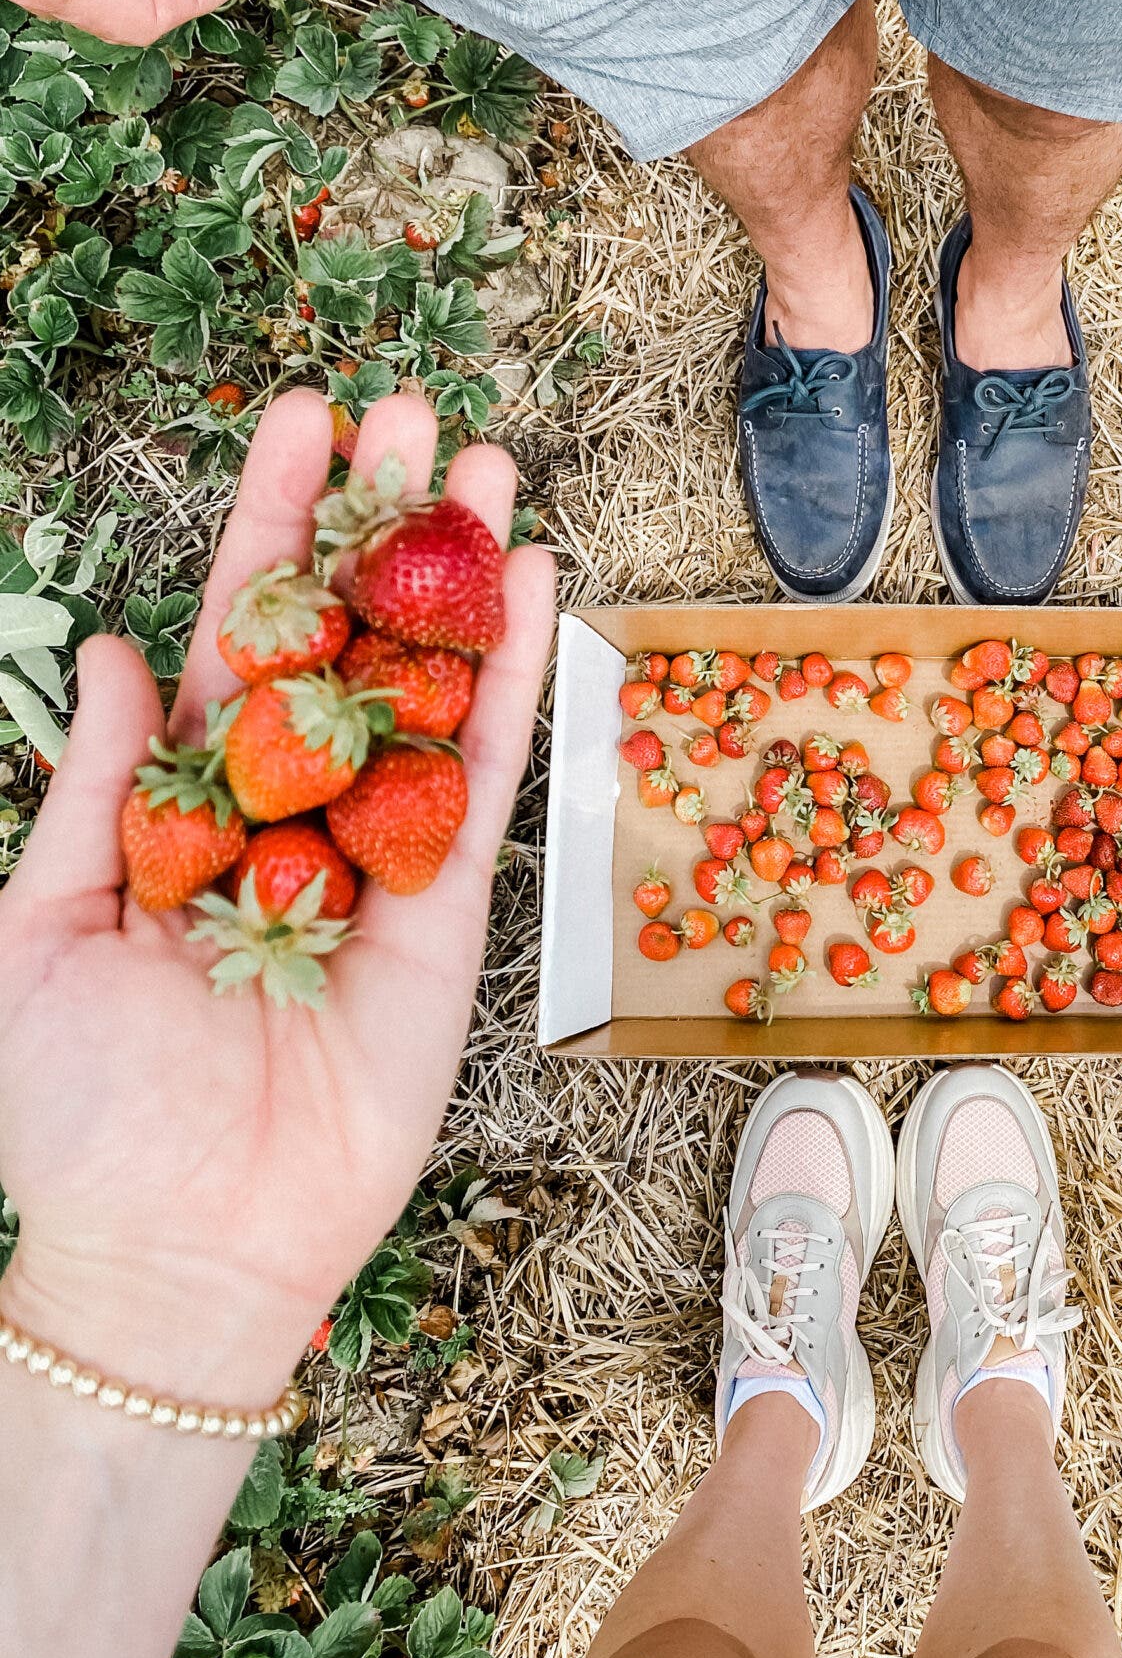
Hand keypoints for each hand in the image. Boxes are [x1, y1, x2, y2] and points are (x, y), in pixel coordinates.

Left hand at [0, 389, 554, 1405]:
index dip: (273, 523)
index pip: (239, 630)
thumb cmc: (77, 1108)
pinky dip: (514, 681)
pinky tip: (535, 586)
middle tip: (414, 407)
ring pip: (429, 680)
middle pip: (348, 630)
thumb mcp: (37, 933)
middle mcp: (293, 804)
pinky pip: (484, 776)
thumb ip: (98, 789)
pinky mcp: (448, 907)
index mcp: (188, 799)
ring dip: (460, 572)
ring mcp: (377, 849)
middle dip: (381, 519)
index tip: (303, 419)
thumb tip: (120, 652)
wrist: (175, 1249)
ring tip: (487, 462)